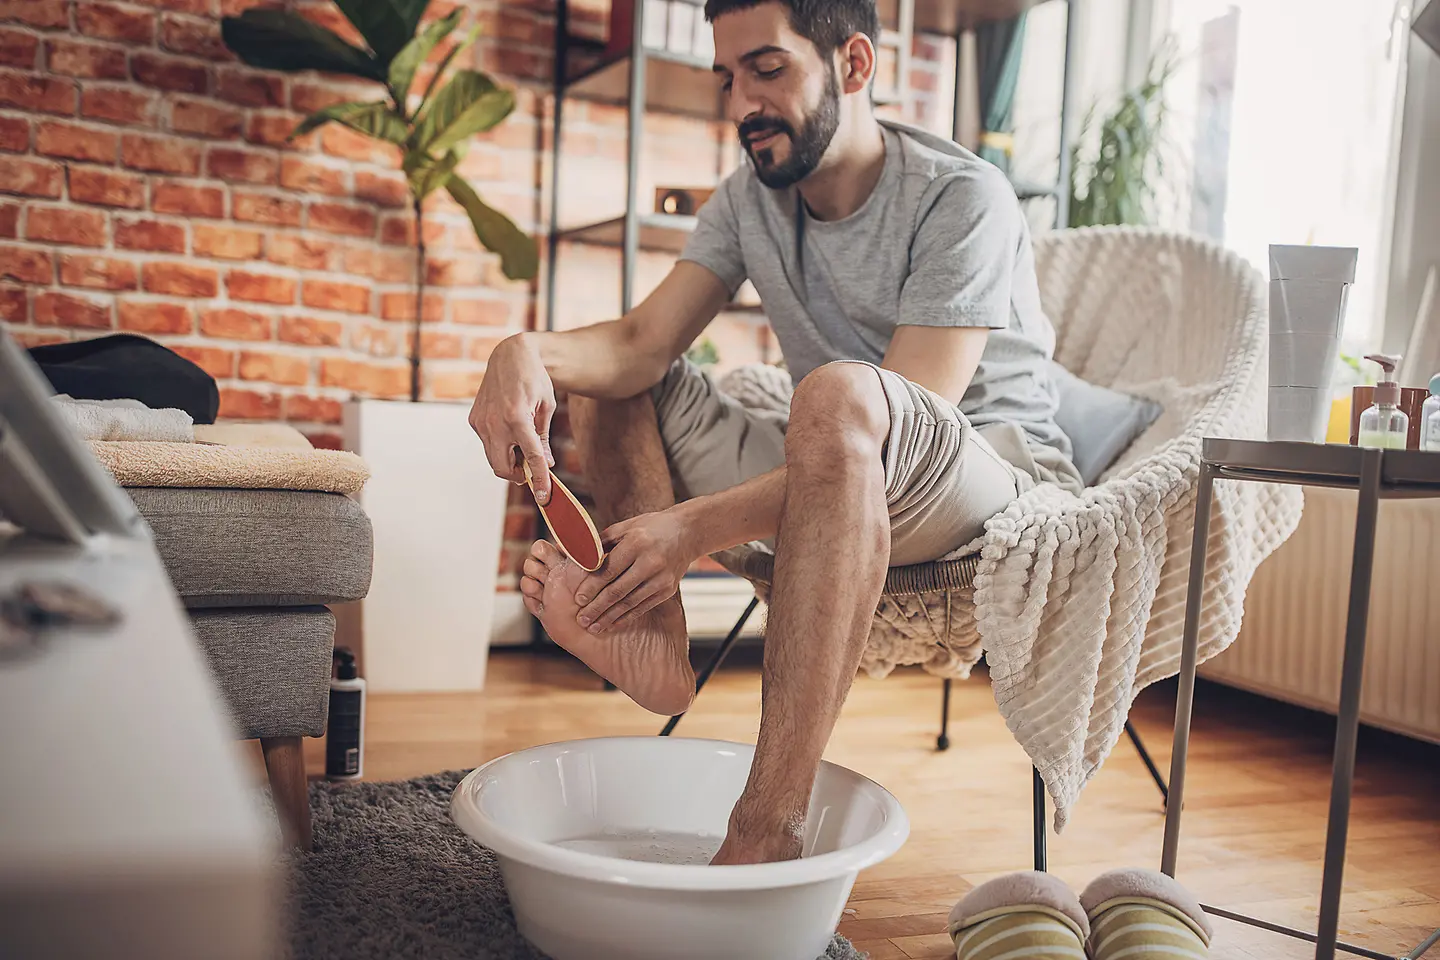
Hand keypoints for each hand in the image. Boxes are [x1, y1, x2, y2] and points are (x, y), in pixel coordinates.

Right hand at [469, 334, 556, 502]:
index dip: (540, 480)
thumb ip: (543, 437)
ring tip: (522, 446)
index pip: (531, 458)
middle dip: (518, 476)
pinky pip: (487, 443)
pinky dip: (499, 445)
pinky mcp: (474, 419)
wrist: (510, 355)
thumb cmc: (534, 379)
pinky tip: (510, 431)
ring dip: (508, 461)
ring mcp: (481, 421)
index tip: (545, 496)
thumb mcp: (547, 407)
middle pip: (502, 468)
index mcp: (518, 418)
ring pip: (493, 458)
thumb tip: (546, 463)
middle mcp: (495, 422)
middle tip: (531, 470)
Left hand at [574, 510, 698, 632]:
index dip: (592, 586)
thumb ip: (598, 542)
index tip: (577, 599)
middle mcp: (651, 561)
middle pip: (618, 589)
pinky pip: (643, 606)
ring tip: (593, 627)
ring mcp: (661, 578)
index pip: (609, 569)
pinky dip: (626, 617)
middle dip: (597, 607)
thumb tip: (568, 551)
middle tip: (580, 619)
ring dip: (609, 617)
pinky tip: (612, 623)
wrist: (687, 533)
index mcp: (636, 542)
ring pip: (630, 602)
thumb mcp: (624, 528)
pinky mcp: (668, 589)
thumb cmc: (649, 528)